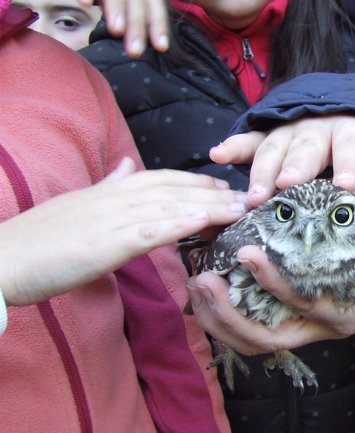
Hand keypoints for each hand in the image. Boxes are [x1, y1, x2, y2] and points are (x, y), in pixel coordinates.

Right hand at [0, 158, 246, 305]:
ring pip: (169, 207)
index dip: (197, 181)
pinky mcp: (106, 244)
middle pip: (174, 190)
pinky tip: (204, 222)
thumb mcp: (79, 204)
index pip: (162, 179)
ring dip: (208, 207)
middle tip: (246, 199)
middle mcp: (115, 198)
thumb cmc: (40, 238)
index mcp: (110, 190)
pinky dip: (178, 224)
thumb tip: (124, 166)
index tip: (224, 187)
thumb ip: (107, 186)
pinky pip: (149, 231)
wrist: (4, 258)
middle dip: (213, 193)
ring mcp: (111, 219)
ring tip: (239, 209)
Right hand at [79, 0, 168, 56]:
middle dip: (137, 25)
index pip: (155, 5)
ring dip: (117, 10)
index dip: (159, 25)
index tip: (161, 47)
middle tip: (135, 52)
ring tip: (117, 31)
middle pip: (137, 1)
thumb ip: (137, 10)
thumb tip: (143, 42)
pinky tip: (84, 4)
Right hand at [187, 176, 354, 352]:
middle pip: (252, 340)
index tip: (191, 273)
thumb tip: (215, 218)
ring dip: (233, 311)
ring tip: (210, 277)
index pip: (247, 324)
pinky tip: (252, 256)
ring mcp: (334, 319)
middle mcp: (314, 317)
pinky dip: (272, 282)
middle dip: (214, 317)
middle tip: (195, 281)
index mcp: (300, 302)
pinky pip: (304, 305)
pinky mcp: (354, 311)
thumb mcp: (304, 213)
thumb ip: (265, 222)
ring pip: (272, 337)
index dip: (213, 308)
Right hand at [209, 115, 354, 206]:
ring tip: (255, 196)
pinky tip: (217, 155)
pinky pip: (249, 141)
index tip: (345, 184)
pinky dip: (234, 146)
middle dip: (297, 165)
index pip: (351, 146)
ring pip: (274, 149)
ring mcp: (287, 132)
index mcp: (347, 130)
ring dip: (262, 170)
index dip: (348, 162)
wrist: (331, 106)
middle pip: (306, 148)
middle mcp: (315, 129)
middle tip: (289, 186)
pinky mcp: (266, 136)